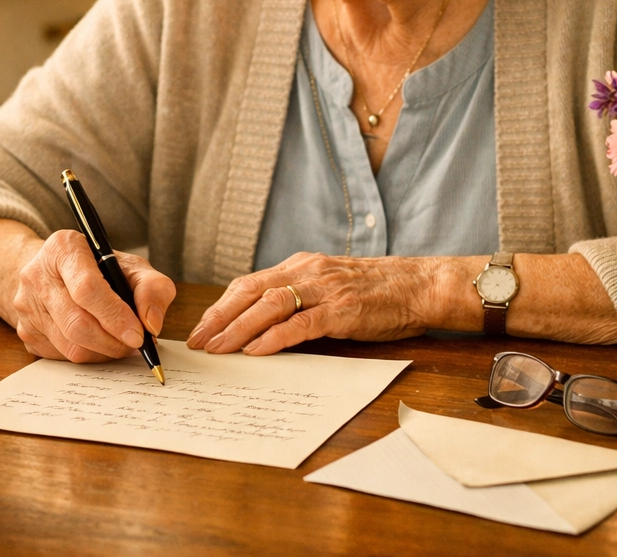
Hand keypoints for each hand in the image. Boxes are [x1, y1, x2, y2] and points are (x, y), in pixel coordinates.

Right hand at [13, 229, 175, 362]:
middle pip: (76, 322)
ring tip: (121, 343)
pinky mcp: (26, 332)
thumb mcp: (131, 266)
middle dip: (112, 341)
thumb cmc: (99, 267)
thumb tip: (151, 323)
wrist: (57, 271)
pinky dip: (88, 356)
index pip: (87, 288)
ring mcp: (26, 306)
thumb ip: (152, 287)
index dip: (115, 316)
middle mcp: (37, 276)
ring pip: (69, 345)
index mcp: (63, 248)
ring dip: (103, 352)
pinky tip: (101, 343)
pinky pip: (61, 357)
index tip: (138, 334)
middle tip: (134, 344)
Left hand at [186, 252, 438, 355]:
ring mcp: (325, 289)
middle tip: (197, 342)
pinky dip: (273, 338)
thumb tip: (264, 324)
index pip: (250, 282)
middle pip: (250, 290)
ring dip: (237, 328)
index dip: (222, 306)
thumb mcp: (331, 284)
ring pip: (269, 305)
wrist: (419, 285)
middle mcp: (308, 271)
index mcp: (302, 265)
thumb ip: (301, 296)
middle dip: (219, 317)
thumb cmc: (377, 290)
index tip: (203, 327)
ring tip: (217, 349)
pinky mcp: (342, 310)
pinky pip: (300, 323)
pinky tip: (255, 351)